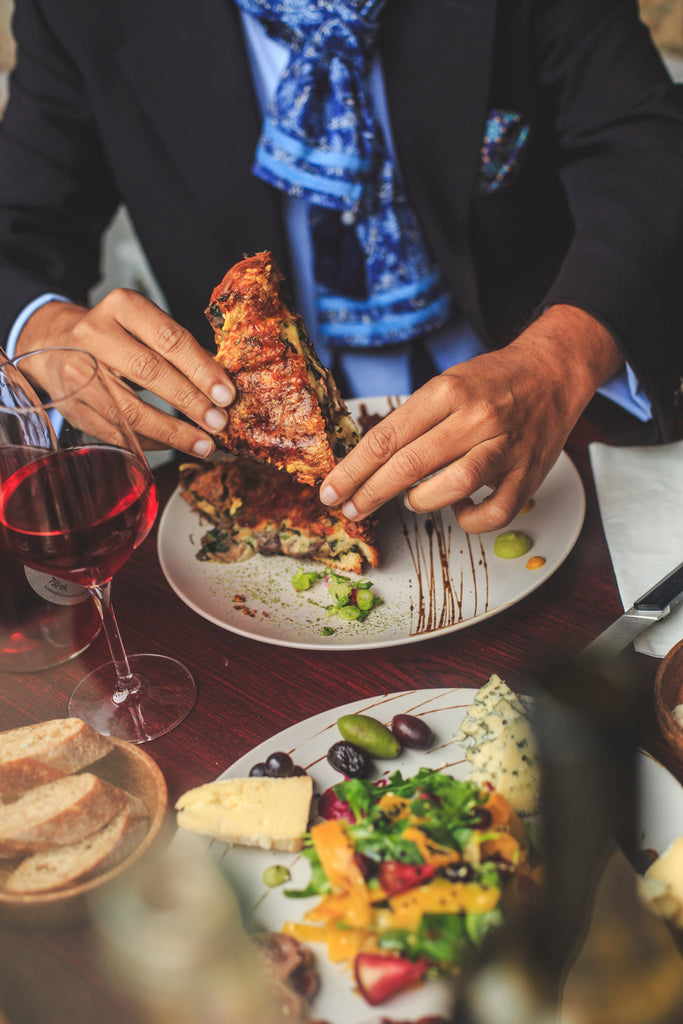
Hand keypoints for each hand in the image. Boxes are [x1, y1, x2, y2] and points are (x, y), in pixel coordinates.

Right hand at [16, 290, 234, 457]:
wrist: (58, 344)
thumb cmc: (117, 336)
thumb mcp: (144, 326)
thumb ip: (178, 351)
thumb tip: (222, 388)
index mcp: (122, 306)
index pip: (169, 339)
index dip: (202, 369)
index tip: (227, 394)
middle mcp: (95, 334)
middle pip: (150, 372)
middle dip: (190, 401)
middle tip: (218, 422)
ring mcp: (79, 372)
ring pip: (130, 409)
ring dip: (172, 432)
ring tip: (203, 443)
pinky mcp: (73, 406)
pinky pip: (117, 431)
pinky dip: (150, 442)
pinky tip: (174, 445)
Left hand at [320, 306, 623, 532]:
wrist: (555, 370)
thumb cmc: (493, 380)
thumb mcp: (447, 383)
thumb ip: (414, 420)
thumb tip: (369, 463)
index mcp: (449, 391)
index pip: (388, 436)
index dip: (354, 470)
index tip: (331, 491)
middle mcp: (477, 417)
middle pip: (411, 465)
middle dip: (371, 493)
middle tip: (350, 510)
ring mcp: (505, 447)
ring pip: (452, 487)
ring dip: (420, 501)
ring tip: (412, 500)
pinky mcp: (528, 474)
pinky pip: (493, 513)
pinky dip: (469, 521)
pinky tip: (459, 509)